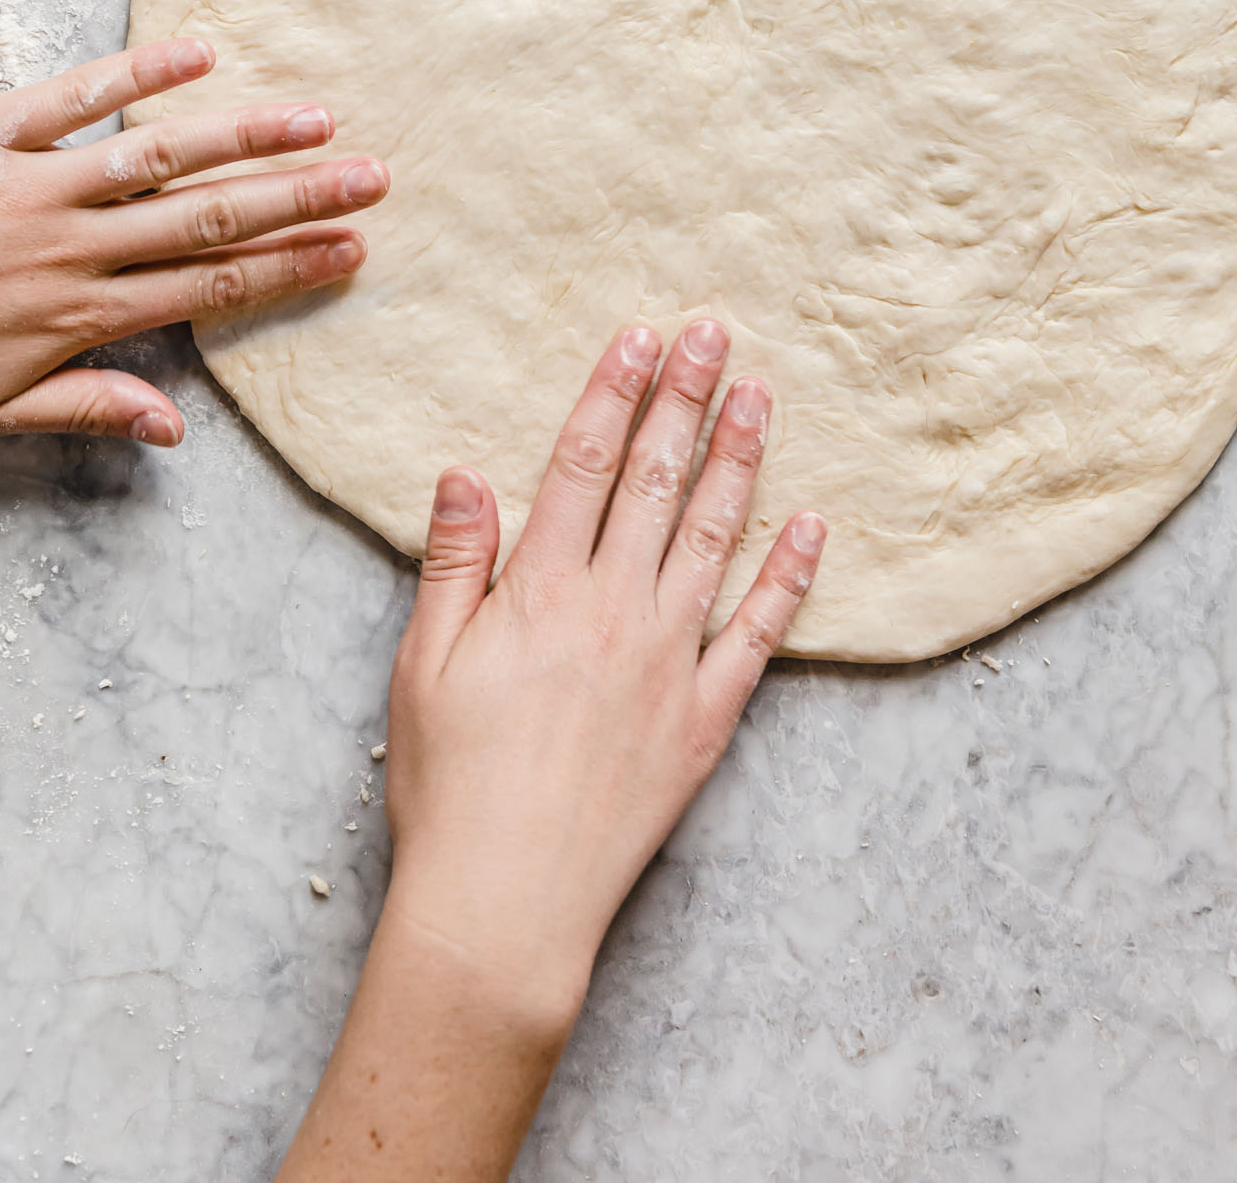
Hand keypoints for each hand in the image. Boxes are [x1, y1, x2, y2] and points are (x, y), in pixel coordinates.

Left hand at [0, 37, 387, 442]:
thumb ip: (87, 409)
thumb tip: (175, 432)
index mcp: (78, 314)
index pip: (208, 285)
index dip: (289, 266)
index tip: (354, 249)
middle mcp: (70, 246)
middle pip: (208, 215)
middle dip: (300, 196)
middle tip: (374, 175)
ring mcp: (31, 185)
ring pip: (158, 156)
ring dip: (245, 133)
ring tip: (316, 115)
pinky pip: (73, 97)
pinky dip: (137, 73)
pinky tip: (199, 52)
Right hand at [277, 322, 823, 1182]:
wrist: (505, 903)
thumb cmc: (450, 786)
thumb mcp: (423, 666)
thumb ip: (454, 563)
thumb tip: (464, 471)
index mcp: (541, 591)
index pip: (584, 465)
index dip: (613, 394)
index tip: (640, 337)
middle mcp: (614, 611)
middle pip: (656, 481)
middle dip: (684, 399)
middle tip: (713, 333)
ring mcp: (668, 662)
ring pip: (713, 537)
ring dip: (739, 460)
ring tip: (759, 397)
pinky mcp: (705, 719)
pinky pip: (758, 634)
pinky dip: (789, 577)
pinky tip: (814, 527)